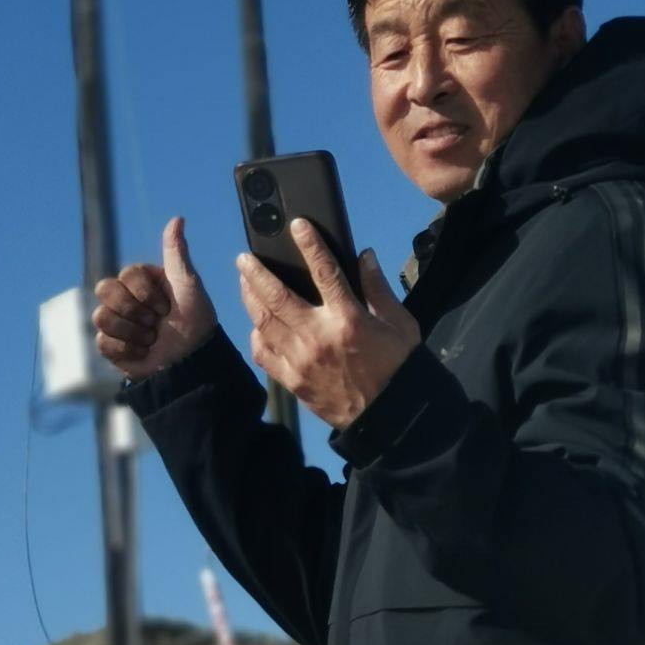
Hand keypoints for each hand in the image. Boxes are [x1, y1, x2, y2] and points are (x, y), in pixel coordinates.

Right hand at [93, 217, 217, 383]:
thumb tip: (177, 218)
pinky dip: (126, 350)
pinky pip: (102, 341)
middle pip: (105, 290)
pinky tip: (143, 353)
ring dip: (131, 332)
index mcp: (144, 281)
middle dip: (133, 310)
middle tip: (156, 324)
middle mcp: (128, 298)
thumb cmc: (196, 323)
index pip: (125, 274)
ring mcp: (118, 322)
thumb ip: (177, 253)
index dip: (145, 293)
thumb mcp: (188, 285)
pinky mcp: (112, 347)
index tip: (167, 307)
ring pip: (101, 316)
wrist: (192, 365)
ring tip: (151, 340)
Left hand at [236, 222, 420, 429]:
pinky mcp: (292, 380)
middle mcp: (318, 336)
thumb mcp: (400, 325)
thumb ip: (378, 289)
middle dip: (256, 272)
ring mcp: (300, 360)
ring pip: (264, 321)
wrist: (390, 419)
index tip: (297, 225)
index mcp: (348, 319)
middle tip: (244, 257)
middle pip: (277, 296)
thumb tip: (363, 255)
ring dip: (250, 297)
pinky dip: (256, 335)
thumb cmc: (398, 368)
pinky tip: (256, 324)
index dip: (310, 245)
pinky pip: (264, 353)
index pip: (324, 271)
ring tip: (244, 281)